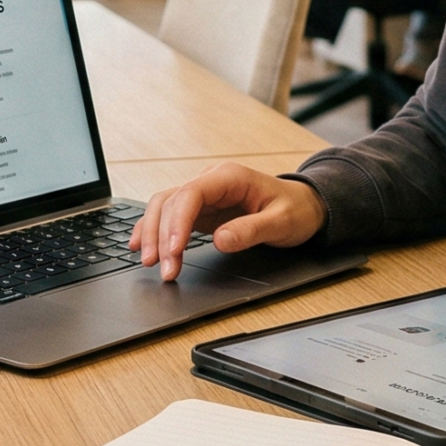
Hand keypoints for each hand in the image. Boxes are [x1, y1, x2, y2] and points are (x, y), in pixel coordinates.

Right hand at [129, 163, 326, 280]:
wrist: (304, 205)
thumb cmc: (296, 209)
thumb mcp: (281, 222)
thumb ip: (251, 230)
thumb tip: (220, 240)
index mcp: (229, 177)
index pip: (191, 194)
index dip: (177, 223)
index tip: (173, 250)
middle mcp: (211, 181)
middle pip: (171, 202)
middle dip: (161, 236)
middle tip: (163, 268)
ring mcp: (203, 195)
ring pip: (164, 207)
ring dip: (153, 234)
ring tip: (148, 262)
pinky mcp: (200, 210)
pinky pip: (169, 216)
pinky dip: (153, 230)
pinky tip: (140, 245)